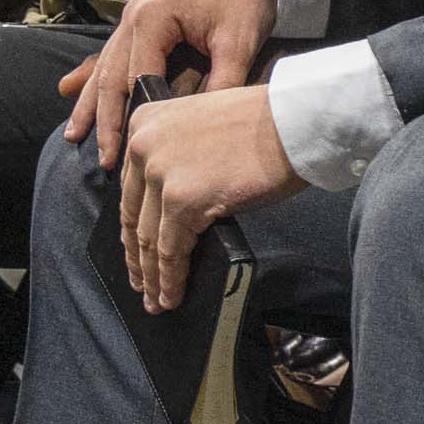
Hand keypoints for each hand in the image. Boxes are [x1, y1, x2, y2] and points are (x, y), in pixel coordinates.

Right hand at [67, 0, 278, 169]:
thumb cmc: (244, 1)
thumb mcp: (238, 43)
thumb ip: (223, 82)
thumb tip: (205, 125)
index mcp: (152, 19)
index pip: (135, 77)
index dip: (133, 116)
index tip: (131, 150)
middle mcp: (132, 18)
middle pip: (111, 77)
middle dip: (105, 120)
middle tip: (103, 160)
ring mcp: (131, 19)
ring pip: (104, 68)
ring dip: (89, 104)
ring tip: (72, 136)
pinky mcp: (138, 23)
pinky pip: (110, 56)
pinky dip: (92, 78)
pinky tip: (69, 92)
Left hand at [120, 86, 304, 313]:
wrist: (293, 122)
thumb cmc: (263, 122)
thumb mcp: (201, 124)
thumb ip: (178, 153)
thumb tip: (173, 200)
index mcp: (145, 122)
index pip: (131, 187)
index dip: (131, 225)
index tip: (134, 249)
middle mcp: (144, 145)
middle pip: (133, 215)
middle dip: (137, 256)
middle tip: (141, 282)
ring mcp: (160, 173)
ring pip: (149, 239)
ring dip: (152, 276)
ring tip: (156, 300)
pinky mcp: (182, 200)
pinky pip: (171, 251)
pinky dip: (170, 280)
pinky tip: (171, 297)